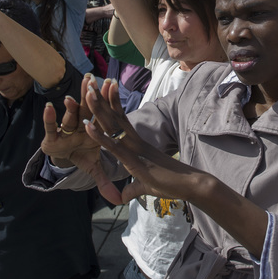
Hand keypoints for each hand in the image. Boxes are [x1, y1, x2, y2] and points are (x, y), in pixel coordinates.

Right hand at [40, 74, 120, 203]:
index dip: (107, 101)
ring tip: (71, 97)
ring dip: (71, 105)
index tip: (111, 85)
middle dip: (89, 96)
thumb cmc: (80, 153)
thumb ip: (105, 180)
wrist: (62, 155)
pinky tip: (48, 107)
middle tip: (92, 81)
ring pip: (69, 116)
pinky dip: (49, 118)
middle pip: (86, 110)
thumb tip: (118, 200)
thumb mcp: (93, 166)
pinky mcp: (52, 137)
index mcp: (94, 131)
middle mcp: (80, 127)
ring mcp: (66, 131)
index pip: (102, 115)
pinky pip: (51, 127)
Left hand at [83, 77, 205, 204]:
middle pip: (114, 117)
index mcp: (137, 145)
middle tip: (89, 81)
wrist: (190, 184)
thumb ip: (132, 189)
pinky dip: (100, 135)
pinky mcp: (134, 161)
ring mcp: (134, 149)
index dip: (111, 105)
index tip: (101, 90)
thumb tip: (122, 197)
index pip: (121, 120)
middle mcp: (135, 142)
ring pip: (112, 126)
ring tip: (87, 92)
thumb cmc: (172, 184)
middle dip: (101, 100)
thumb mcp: (146, 187)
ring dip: (98, 109)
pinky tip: (88, 125)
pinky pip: (113, 145)